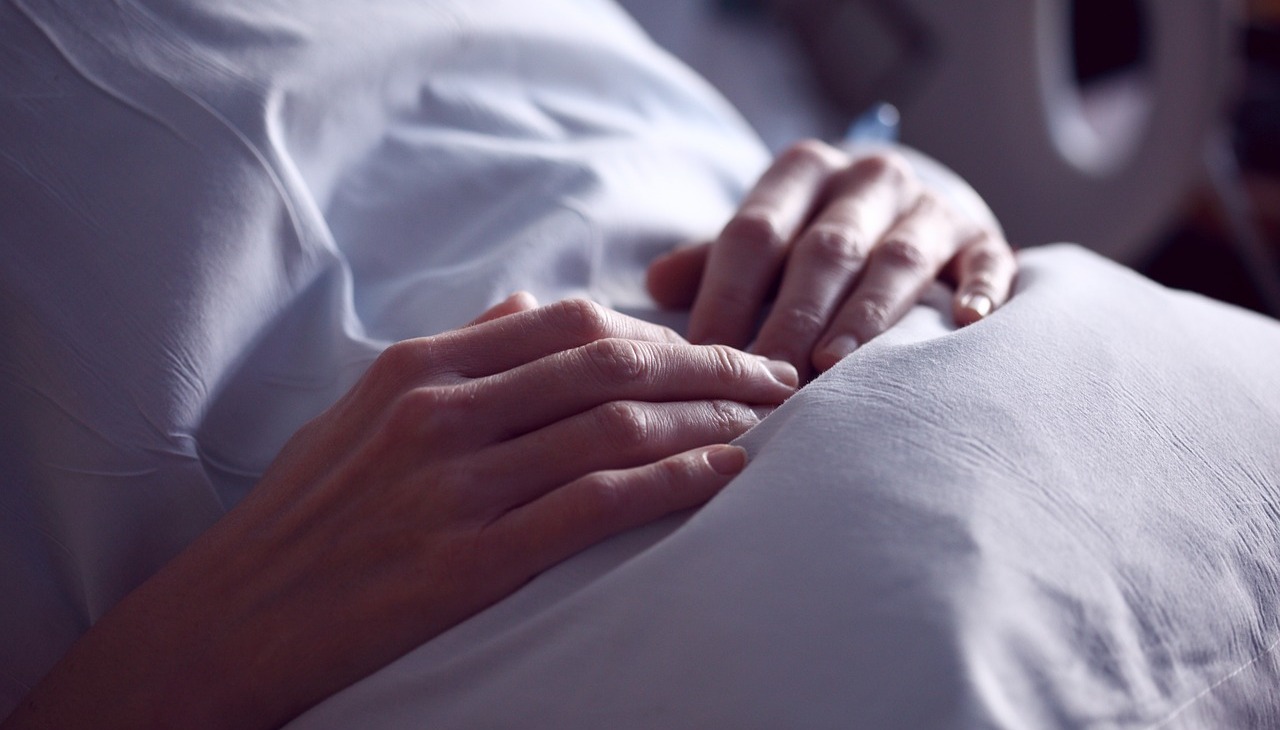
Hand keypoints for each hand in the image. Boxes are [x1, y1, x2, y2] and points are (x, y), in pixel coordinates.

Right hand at [3, 297, 796, 729]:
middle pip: (611, 362)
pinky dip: (676, 483)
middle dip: (712, 365)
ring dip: (711, 421)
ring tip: (771, 426)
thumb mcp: (363, 408)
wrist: (229, 620)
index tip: (717, 350)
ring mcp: (454, 484)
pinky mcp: (466, 560)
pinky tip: (726, 478)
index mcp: (420, 367)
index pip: (571, 322)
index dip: (662, 332)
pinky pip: (597, 505)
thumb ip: (456, 350)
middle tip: (778, 379)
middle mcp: (440, 411)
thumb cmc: (306, 515)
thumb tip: (529, 301)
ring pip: (616, 426)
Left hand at [646, 139, 1016, 377]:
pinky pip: (985, 262)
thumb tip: (655, 285)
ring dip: (865, 317)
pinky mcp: (983, 237)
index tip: (703, 357)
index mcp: (803, 170)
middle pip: (825, 250)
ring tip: (835, 368)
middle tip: (767, 382)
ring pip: (897, 260)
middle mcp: (868, 178)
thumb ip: (713, 263)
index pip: (754, 232)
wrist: (910, 211)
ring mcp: (931, 206)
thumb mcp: (764, 240)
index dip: (726, 296)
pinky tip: (966, 323)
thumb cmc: (814, 242)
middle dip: (792, 320)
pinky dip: (978, 290)